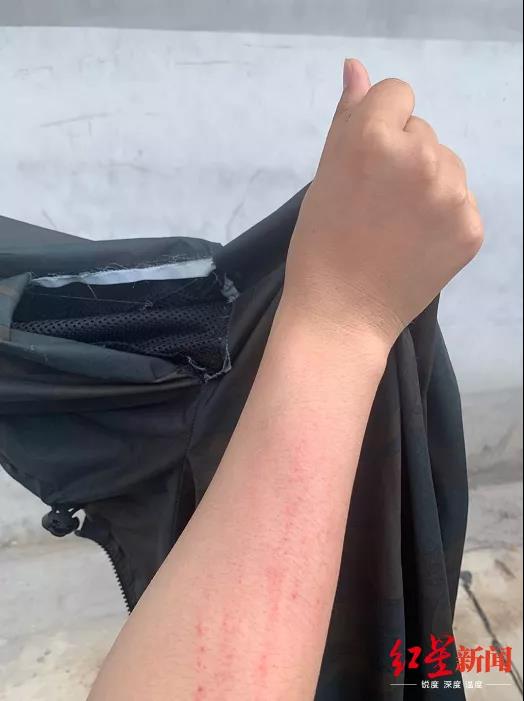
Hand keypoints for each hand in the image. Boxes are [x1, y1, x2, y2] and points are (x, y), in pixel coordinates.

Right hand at [283, 59, 483, 350]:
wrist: (341, 314)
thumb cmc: (319, 245)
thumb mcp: (324, 177)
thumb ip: (348, 116)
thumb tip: (357, 67)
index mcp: (373, 138)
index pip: (397, 94)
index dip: (377, 127)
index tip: (364, 166)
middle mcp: (420, 157)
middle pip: (422, 131)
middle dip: (402, 157)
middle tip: (375, 205)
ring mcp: (452, 194)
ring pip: (446, 164)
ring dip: (427, 183)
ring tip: (396, 226)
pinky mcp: (471, 227)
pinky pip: (460, 201)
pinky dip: (442, 217)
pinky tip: (416, 243)